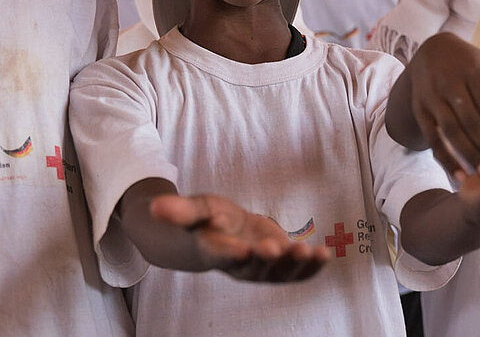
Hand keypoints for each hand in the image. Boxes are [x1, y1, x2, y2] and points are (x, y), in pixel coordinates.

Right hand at [150, 194, 329, 280]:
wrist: (222, 233)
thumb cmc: (206, 220)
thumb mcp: (194, 210)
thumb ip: (178, 211)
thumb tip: (154, 206)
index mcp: (216, 251)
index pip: (223, 255)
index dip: (233, 254)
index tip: (243, 249)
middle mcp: (241, 264)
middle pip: (254, 266)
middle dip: (267, 258)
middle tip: (276, 247)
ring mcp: (262, 267)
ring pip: (279, 272)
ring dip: (295, 264)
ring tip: (310, 252)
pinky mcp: (279, 264)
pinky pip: (297, 271)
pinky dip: (311, 267)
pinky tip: (324, 255)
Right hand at [402, 33, 479, 176]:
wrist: (429, 51)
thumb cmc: (469, 62)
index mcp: (472, 71)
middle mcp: (449, 84)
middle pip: (471, 122)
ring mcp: (432, 98)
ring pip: (451, 132)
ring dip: (470, 155)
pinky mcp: (420, 110)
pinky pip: (432, 139)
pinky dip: (446, 159)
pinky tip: (461, 176)